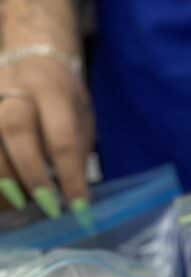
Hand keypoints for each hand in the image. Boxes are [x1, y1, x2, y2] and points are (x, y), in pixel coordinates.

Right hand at [0, 55, 92, 216]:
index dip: (70, 176)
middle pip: (16, 130)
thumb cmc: (61, 95)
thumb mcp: (80, 115)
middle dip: (31, 173)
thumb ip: (75, 151)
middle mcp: (15, 89)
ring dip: (3, 178)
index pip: (62, 137)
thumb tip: (75, 199)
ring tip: (18, 206)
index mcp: (52, 89)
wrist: (29, 51)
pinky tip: (3, 195)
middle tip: (47, 206)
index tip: (80, 209)